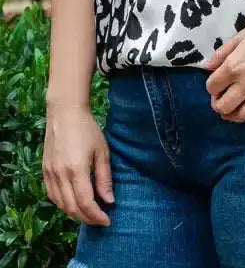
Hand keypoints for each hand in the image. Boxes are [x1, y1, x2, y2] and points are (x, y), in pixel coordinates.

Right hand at [42, 103, 113, 226]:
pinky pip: (52, 196)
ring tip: (89, 213)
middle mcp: (60, 175)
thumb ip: (104, 177)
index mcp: (76, 170)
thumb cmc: (87, 129)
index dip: (97, 216)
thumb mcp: (102, 151)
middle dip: (87, 218)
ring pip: (60, 205)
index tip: (107, 220)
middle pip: (72, 208)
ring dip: (74, 213)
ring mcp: (50, 173)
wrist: (65, 113)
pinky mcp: (44, 171)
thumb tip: (109, 201)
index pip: (86, 203)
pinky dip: (63, 204)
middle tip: (100, 220)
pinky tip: (73, 203)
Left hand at [204, 10, 244, 122]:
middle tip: (221, 99)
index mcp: (233, 67)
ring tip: (232, 109)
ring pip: (243, 115)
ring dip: (234, 114)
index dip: (211, 86)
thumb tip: (208, 67)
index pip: (212, 87)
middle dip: (218, 104)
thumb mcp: (241, 36)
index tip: (216, 83)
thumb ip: (222, 53)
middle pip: (224, 106)